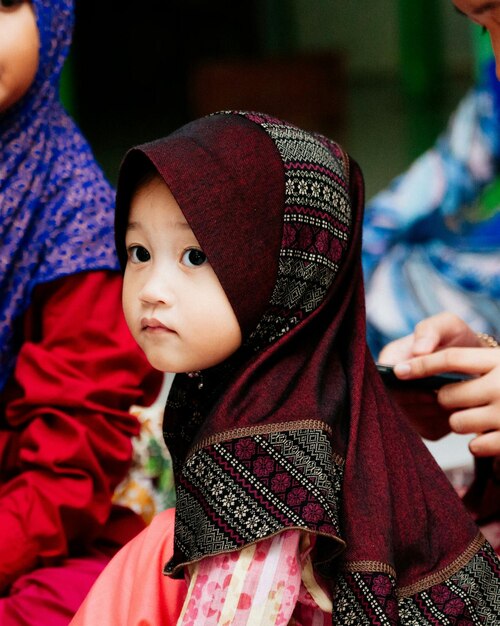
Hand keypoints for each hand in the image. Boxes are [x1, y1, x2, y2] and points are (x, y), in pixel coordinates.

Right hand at [379, 312, 499, 455]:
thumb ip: (430, 331)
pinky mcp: (422, 427)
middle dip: (422, 396)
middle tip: (443, 388)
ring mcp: (404, 410)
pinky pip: (428, 429)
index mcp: (389, 362)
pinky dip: (443, 421)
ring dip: (433, 409)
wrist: (474, 365)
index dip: (404, 382)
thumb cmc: (456, 342)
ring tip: (450, 395)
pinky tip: (453, 407)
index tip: (426, 379)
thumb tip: (418, 352)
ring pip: (413, 418)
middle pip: (396, 402)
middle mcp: (389, 388)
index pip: (383, 380)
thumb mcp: (446, 327)